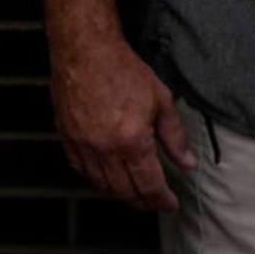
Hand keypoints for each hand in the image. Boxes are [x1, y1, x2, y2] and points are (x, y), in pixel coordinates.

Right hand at [50, 32, 197, 211]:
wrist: (85, 49)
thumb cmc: (121, 68)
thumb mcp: (160, 99)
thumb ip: (175, 136)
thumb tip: (187, 162)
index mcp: (132, 140)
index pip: (149, 185)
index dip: (162, 200)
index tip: (169, 204)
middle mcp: (105, 148)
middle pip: (125, 192)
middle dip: (143, 202)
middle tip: (154, 202)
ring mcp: (83, 144)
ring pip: (102, 185)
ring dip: (120, 193)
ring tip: (133, 191)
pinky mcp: (67, 137)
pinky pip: (81, 169)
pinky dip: (95, 178)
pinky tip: (106, 175)